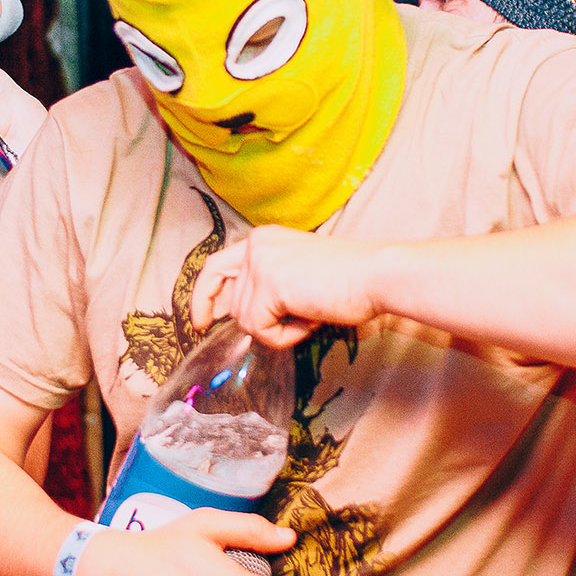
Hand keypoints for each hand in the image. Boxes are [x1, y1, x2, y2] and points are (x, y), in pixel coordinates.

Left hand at [191, 226, 384, 347]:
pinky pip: (261, 330)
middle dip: (236, 316)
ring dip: (279, 329)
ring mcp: (260, 263)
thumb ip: (265, 287)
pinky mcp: (268, 284)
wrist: (375, 275)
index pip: (217, 265)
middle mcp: (256, 245)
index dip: (204, 294)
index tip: (200, 320)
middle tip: (228, 329)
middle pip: (227, 296)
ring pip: (247, 320)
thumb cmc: (347, 280)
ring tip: (311, 315)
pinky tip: (311, 319)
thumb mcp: (295, 277)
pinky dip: (285, 336)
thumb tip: (232, 314)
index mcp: (263, 239)